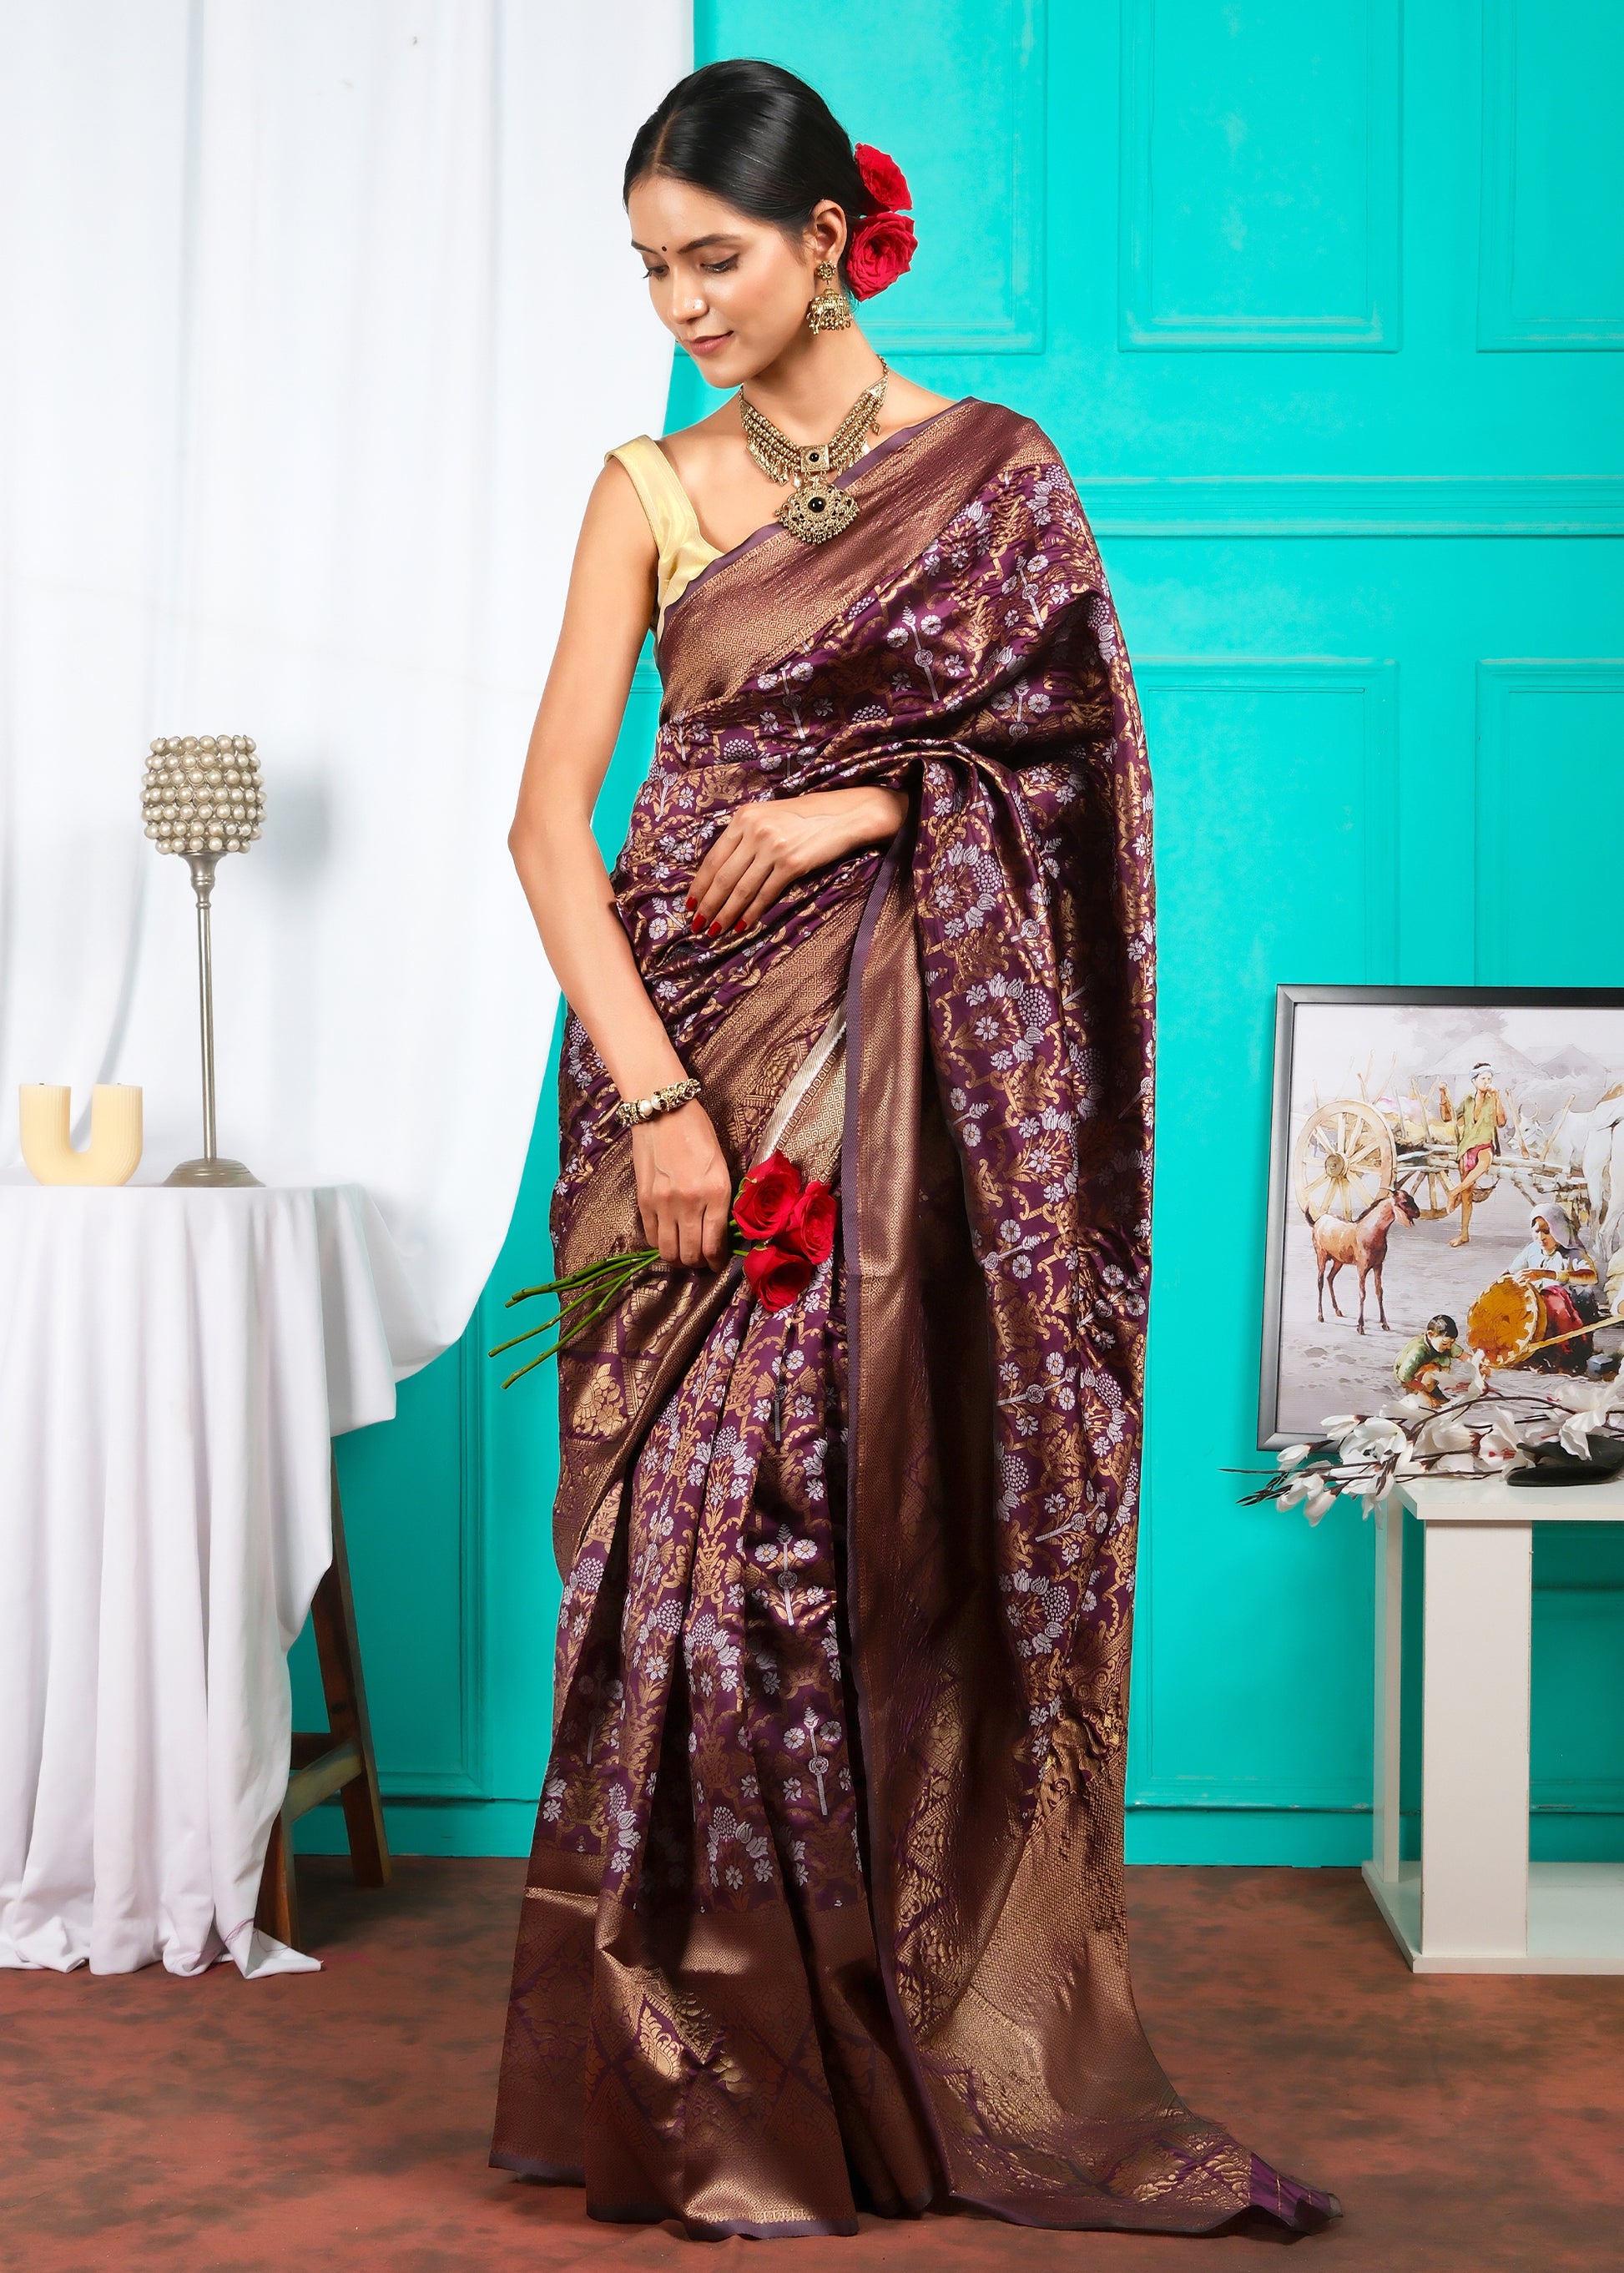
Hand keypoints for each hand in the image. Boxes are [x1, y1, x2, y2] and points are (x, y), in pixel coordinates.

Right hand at [631, 1099, 732, 1268]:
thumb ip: (721, 1200)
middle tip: (702, 1259)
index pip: (715, 1244)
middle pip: (691, 1254)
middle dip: (698, 1263)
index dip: (717, 1261)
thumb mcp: (721, 1166)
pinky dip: (660, 1244)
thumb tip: (719, 1230)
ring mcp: (664, 1204)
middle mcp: (690, 1203)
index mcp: (716, 1193)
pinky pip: (651, 1236)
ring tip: (683, 1252)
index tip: (717, 1262)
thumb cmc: (698, 1133)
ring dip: (678, 1258)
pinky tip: (667, 1238)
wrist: (664, 1111)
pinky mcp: (644, 1200)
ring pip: (669, 1251)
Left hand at [688, 785, 906, 935]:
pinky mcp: (792, 864)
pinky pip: (765, 894)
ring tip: (715, 930)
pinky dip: (751, 913)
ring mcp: (773, 847)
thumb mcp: (768, 816)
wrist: (844, 815)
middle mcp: (755, 831)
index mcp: (743, 817)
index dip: (699, 884)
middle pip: (723, 876)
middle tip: (697, 925)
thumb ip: (745, 836)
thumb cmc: (805, 818)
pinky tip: (742, 926)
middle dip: (708, 905)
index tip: (690, 904)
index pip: (713, 857)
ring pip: (741, 889)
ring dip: (725, 914)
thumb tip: (722, 870)